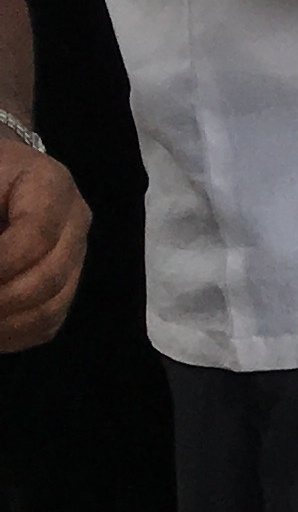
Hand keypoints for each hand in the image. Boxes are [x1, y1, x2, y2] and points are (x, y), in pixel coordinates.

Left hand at [0, 144, 89, 351]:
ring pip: (52, 306)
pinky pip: (48, 323)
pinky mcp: (68, 284)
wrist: (2, 175)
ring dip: (7, 323)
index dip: (1, 263)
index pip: (35, 235)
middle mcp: (75, 222)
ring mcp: (76, 256)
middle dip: (1, 299)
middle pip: (49, 276)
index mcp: (52, 186)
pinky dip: (13, 336)